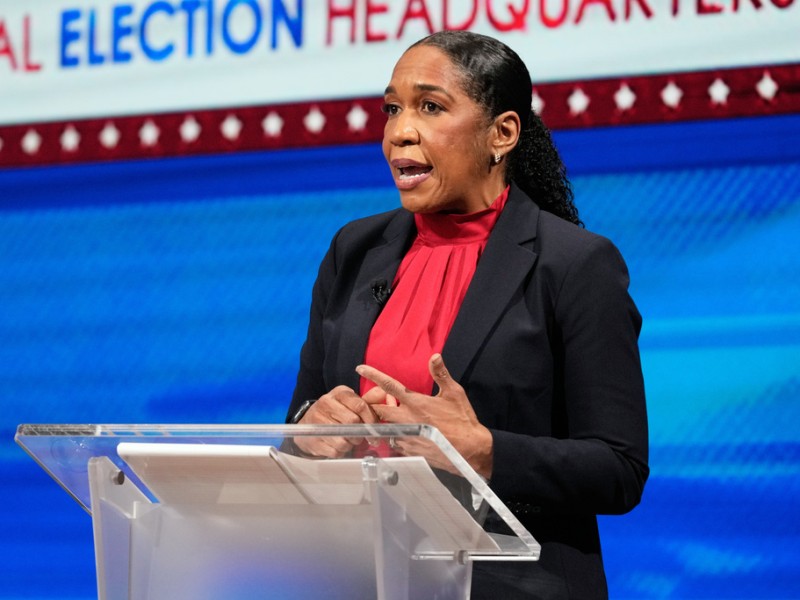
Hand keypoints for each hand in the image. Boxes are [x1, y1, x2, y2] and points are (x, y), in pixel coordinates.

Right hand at [293, 385, 378, 457]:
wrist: (309, 425)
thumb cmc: (337, 413)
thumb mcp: (351, 403)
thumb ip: (369, 400)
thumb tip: (384, 393)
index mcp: (339, 393)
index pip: (360, 405)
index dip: (371, 420)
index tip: (376, 430)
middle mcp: (326, 402)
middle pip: (352, 421)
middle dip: (360, 433)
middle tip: (361, 437)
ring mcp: (316, 420)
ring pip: (344, 439)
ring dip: (350, 443)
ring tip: (348, 440)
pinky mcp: (312, 437)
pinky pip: (335, 450)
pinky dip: (340, 451)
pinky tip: (337, 445)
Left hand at [357, 354, 492, 478]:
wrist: (470, 450)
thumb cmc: (462, 419)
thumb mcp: (454, 393)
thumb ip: (441, 374)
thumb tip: (434, 356)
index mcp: (416, 402)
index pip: (389, 386)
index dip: (373, 375)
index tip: (360, 369)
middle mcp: (407, 419)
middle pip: (377, 410)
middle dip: (373, 405)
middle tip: (376, 402)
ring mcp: (406, 437)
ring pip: (384, 428)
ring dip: (383, 422)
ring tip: (390, 419)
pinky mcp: (409, 451)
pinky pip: (394, 442)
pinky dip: (394, 436)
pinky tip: (403, 434)